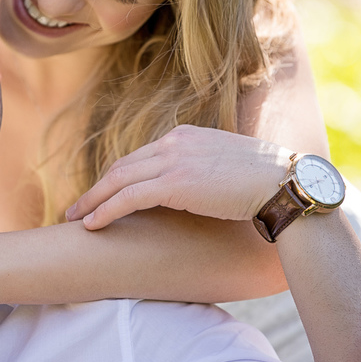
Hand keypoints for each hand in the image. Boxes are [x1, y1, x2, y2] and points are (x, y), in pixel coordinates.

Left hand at [65, 125, 291, 229]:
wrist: (285, 184)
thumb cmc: (268, 183)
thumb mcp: (230, 168)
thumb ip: (208, 171)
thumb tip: (204, 190)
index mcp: (188, 136)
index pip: (143, 156)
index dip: (120, 177)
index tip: (105, 193)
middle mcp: (176, 142)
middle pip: (124, 165)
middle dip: (98, 188)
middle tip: (78, 207)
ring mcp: (173, 160)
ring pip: (119, 180)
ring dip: (93, 200)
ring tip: (75, 218)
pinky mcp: (174, 183)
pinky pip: (128, 197)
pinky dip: (105, 210)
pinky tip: (92, 225)